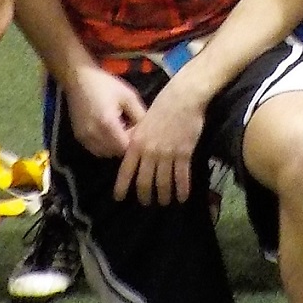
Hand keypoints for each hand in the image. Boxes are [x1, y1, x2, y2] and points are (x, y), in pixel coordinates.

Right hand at [64, 64, 145, 160]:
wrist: (78, 79)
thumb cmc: (105, 85)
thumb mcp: (128, 96)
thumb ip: (140, 115)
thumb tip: (149, 132)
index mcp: (107, 123)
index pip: (125, 147)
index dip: (134, 143)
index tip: (138, 132)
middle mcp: (94, 134)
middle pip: (116, 153)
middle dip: (125, 145)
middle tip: (130, 130)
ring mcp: (84, 138)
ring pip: (105, 153)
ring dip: (114, 147)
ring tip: (120, 131)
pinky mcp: (79, 138)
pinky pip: (96, 150)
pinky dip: (104, 146)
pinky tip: (108, 132)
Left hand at [114, 75, 208, 205]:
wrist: (183, 98)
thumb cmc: (162, 106)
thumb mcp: (142, 122)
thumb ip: (136, 139)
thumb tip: (129, 152)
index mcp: (136, 144)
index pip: (126, 170)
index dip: (122, 187)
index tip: (119, 198)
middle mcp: (149, 152)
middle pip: (145, 182)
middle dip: (145, 196)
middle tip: (147, 203)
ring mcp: (167, 154)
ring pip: (163, 183)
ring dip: (164, 196)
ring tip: (165, 202)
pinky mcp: (184, 153)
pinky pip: (182, 177)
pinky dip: (182, 189)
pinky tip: (183, 197)